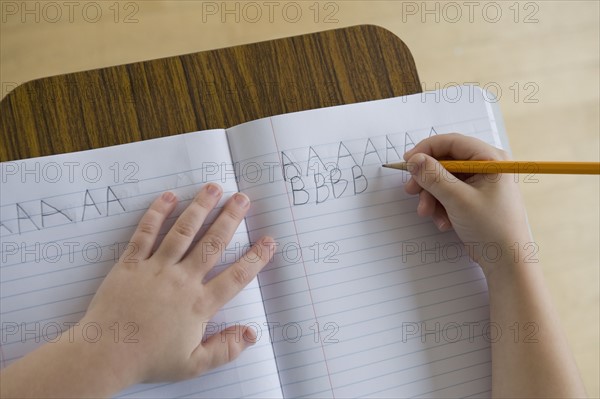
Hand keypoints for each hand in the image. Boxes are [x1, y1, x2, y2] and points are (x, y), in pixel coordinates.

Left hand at [80, 183, 274, 385]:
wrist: (105, 355)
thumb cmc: (149, 360)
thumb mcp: (192, 364)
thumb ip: (224, 349)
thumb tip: (251, 334)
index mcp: (199, 305)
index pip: (235, 277)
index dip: (255, 259)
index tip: (269, 241)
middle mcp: (182, 281)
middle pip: (212, 244)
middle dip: (230, 219)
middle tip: (243, 199)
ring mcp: (156, 269)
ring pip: (183, 232)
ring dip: (200, 208)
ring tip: (213, 188)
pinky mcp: (132, 263)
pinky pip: (146, 233)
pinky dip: (157, 213)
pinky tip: (169, 197)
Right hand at [404, 133, 531, 272]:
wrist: (507, 262)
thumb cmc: (492, 228)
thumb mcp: (458, 200)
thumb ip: (433, 176)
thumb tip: (414, 160)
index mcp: (490, 159)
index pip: (452, 142)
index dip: (426, 149)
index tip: (408, 161)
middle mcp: (486, 167)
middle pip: (445, 162)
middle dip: (427, 179)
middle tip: (411, 191)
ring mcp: (480, 184)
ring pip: (444, 180)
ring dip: (432, 197)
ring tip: (428, 213)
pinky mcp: (474, 199)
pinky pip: (449, 194)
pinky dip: (441, 206)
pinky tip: (443, 222)